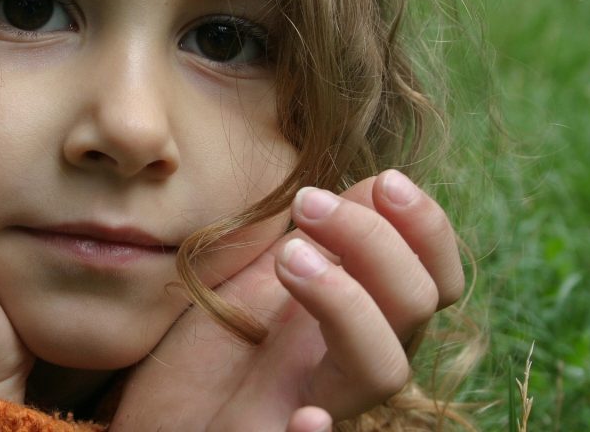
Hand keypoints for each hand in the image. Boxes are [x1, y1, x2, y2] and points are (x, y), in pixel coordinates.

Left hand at [111, 172, 464, 429]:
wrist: (158, 411)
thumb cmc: (209, 345)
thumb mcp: (261, 271)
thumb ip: (318, 237)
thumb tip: (375, 185)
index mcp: (354, 318)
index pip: (431, 279)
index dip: (427, 229)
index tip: (385, 181)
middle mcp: (345, 362)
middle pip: (412, 309)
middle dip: (373, 242)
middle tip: (308, 202)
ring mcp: (309, 403)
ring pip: (380, 370)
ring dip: (349, 305)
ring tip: (291, 257)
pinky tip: (308, 416)